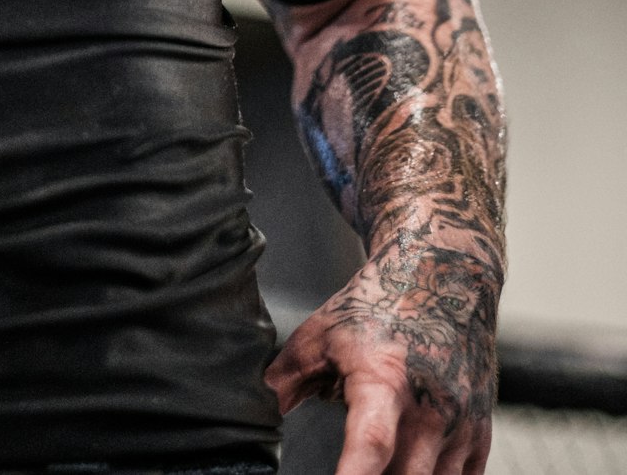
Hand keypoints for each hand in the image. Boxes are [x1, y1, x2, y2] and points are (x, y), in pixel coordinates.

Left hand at [266, 241, 498, 473]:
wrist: (447, 274)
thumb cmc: (378, 304)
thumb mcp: (323, 334)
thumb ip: (287, 381)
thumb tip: (249, 418)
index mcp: (383, 378)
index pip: (371, 443)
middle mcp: (429, 407)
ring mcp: (461, 425)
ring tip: (373, 469)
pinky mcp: (480, 436)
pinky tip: (405, 470)